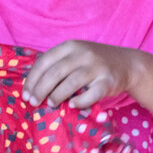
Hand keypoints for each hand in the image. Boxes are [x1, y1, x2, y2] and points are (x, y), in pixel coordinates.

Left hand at [24, 40, 143, 110]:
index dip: (32, 80)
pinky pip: (91, 94)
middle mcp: (82, 54)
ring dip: (56, 96)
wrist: (127, 64)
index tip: (26, 94)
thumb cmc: (94, 63)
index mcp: (70, 46)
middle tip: (33, 103)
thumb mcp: (75, 56)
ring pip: (70, 83)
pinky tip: (72, 105)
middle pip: (55, 73)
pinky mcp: (108, 81)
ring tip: (50, 104)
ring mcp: (96, 67)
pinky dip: (79, 102)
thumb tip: (32, 86)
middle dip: (40, 90)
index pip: (44, 62)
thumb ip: (56, 65)